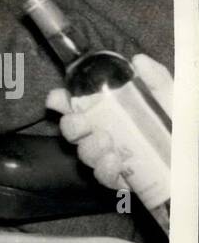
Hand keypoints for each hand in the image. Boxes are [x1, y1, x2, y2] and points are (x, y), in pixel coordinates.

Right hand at [46, 54, 172, 190]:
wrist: (191, 161)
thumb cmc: (178, 128)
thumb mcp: (170, 98)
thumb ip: (157, 79)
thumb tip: (138, 60)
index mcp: (111, 110)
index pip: (76, 103)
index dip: (61, 100)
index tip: (57, 98)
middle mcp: (105, 132)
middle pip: (73, 130)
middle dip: (71, 125)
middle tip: (81, 122)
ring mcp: (110, 158)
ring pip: (85, 154)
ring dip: (89, 148)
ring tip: (106, 142)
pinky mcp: (121, 181)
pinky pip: (104, 178)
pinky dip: (105, 170)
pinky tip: (114, 162)